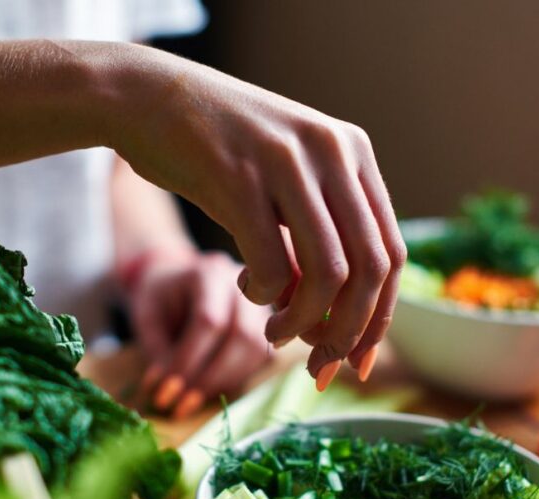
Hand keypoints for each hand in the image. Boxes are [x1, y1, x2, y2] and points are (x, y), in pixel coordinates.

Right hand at [103, 47, 403, 387]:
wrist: (146, 97)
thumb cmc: (214, 151)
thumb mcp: (283, 181)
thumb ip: (316, 235)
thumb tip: (338, 322)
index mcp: (351, 152)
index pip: (391, 252)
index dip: (379, 317)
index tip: (356, 359)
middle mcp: (331, 151)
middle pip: (370, 270)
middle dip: (348, 332)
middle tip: (318, 362)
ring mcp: (287, 161)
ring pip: (328, 274)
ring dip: (304, 323)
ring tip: (276, 333)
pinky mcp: (240, 177)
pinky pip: (272, 266)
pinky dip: (263, 297)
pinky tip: (245, 290)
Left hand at [124, 250, 270, 418]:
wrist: (175, 280)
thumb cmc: (158, 299)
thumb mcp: (146, 318)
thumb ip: (158, 351)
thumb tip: (168, 391)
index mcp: (208, 273)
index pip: (208, 320)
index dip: (188, 360)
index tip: (166, 390)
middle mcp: (242, 285)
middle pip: (240, 335)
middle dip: (210, 377)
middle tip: (181, 403)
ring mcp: (259, 304)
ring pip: (256, 349)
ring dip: (224, 382)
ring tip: (192, 400)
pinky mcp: (266, 325)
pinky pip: (260, 358)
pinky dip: (235, 378)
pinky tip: (210, 388)